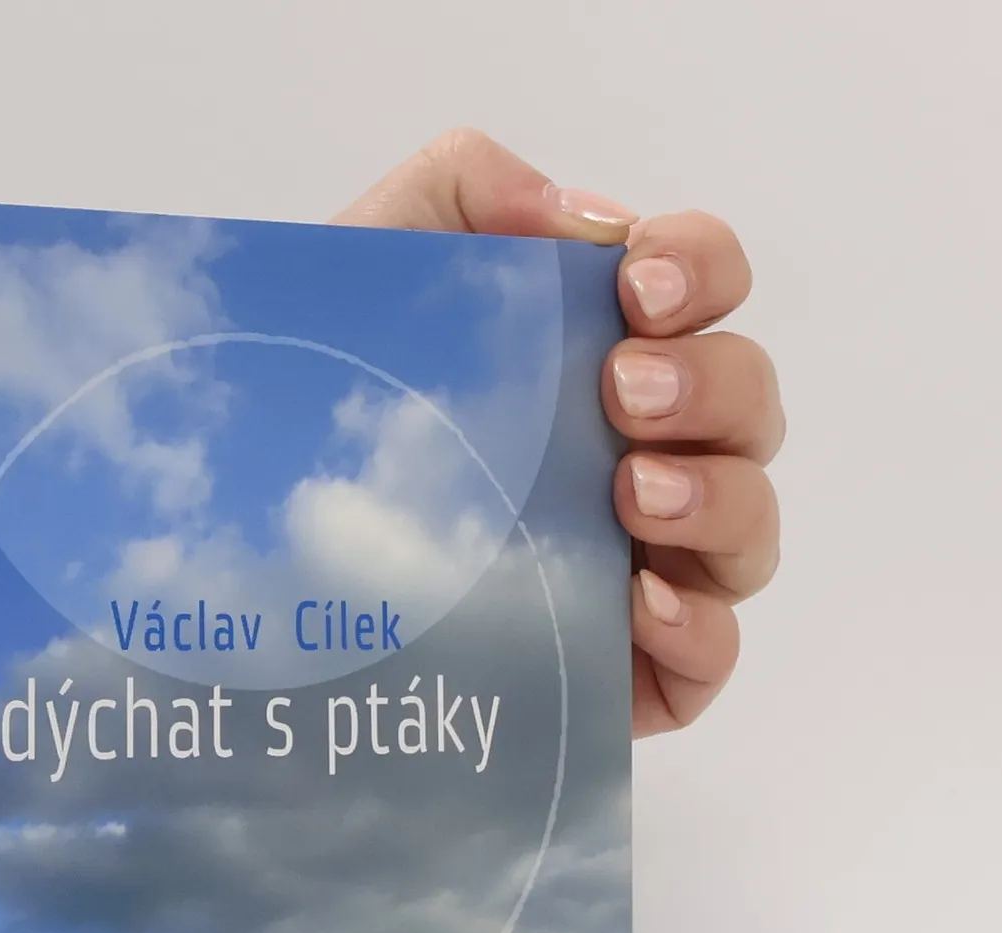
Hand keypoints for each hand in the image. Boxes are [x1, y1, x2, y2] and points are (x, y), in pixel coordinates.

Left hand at [334, 129, 782, 736]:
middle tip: (620, 392)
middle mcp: (642, 455)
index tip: (636, 287)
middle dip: (709, 384)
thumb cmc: (321, 416)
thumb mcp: (367, 268)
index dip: (701, 269)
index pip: (706, 288)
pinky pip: (713, 655)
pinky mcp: (626, 673)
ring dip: (716, 498)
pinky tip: (639, 604)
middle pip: (749, 406)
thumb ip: (462, 190)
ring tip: (631, 495)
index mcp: (598, 355)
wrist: (251, 572)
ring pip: (751, 529)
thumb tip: (585, 217)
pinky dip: (701, 628)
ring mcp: (643, 569)